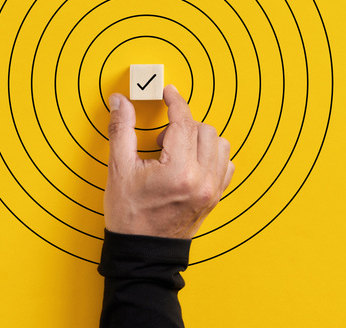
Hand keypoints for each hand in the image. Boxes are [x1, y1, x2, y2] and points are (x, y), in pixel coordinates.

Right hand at [104, 84, 234, 238]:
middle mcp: (201, 180)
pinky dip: (212, 156)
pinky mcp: (216, 197)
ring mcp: (212, 190)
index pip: (184, 122)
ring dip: (200, 139)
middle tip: (161, 140)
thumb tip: (121, 101)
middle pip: (204, 129)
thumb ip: (121, 130)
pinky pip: (226, 164)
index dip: (176, 102)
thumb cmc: (130, 216)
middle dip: (183, 125)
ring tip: (177, 151)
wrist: (143, 252)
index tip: (169, 93)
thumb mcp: (119, 170)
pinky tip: (192, 162)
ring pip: (220, 144)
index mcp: (178, 171)